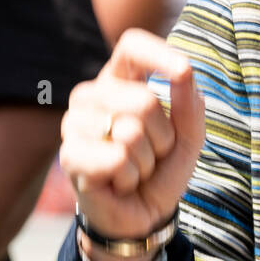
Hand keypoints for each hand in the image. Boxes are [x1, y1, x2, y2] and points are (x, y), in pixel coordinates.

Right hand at [61, 30, 205, 260]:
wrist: (141, 214)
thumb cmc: (163, 168)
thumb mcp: (189, 137)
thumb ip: (190, 105)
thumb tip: (185, 73)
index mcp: (121, 80)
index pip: (131, 46)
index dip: (159, 54)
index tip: (183, 70)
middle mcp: (92, 95)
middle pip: (144, 100)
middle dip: (163, 136)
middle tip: (153, 153)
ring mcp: (75, 123)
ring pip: (131, 132)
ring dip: (146, 160)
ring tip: (135, 168)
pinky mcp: (69, 155)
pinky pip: (117, 159)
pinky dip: (130, 177)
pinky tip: (119, 182)